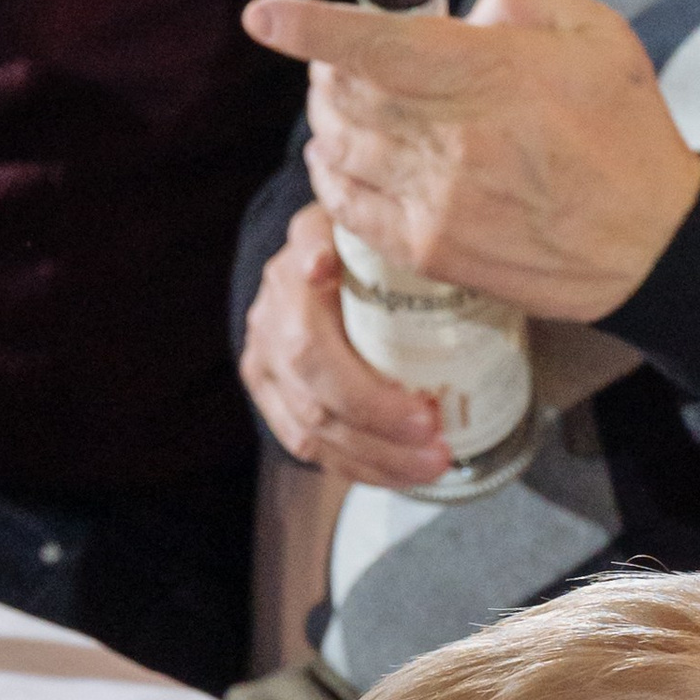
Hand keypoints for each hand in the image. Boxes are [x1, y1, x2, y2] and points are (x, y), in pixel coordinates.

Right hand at [240, 202, 451, 486]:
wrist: (313, 257)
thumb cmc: (360, 246)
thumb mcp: (369, 226)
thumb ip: (372, 235)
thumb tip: (324, 262)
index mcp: (295, 272)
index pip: (314, 327)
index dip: (353, 367)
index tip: (415, 404)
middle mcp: (271, 318)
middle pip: (316, 387)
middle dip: (379, 419)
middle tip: (435, 435)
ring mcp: (264, 363)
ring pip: (314, 430)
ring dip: (378, 456)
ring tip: (433, 464)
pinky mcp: (268, 398)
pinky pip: (310, 449)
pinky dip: (361, 467)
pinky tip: (402, 473)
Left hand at [245, 0, 699, 327]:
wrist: (651, 244)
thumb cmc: (625, 132)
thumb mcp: (594, 32)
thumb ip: (517, 1)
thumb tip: (460, 9)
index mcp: (486, 73)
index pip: (372, 45)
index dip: (307, 27)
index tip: (262, 17)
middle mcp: (451, 138)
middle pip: (343, 97)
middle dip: (324, 72)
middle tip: (338, 62)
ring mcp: (435, 200)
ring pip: (338, 151)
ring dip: (327, 124)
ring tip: (343, 109)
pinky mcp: (431, 249)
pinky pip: (350, 209)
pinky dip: (333, 179)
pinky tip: (342, 163)